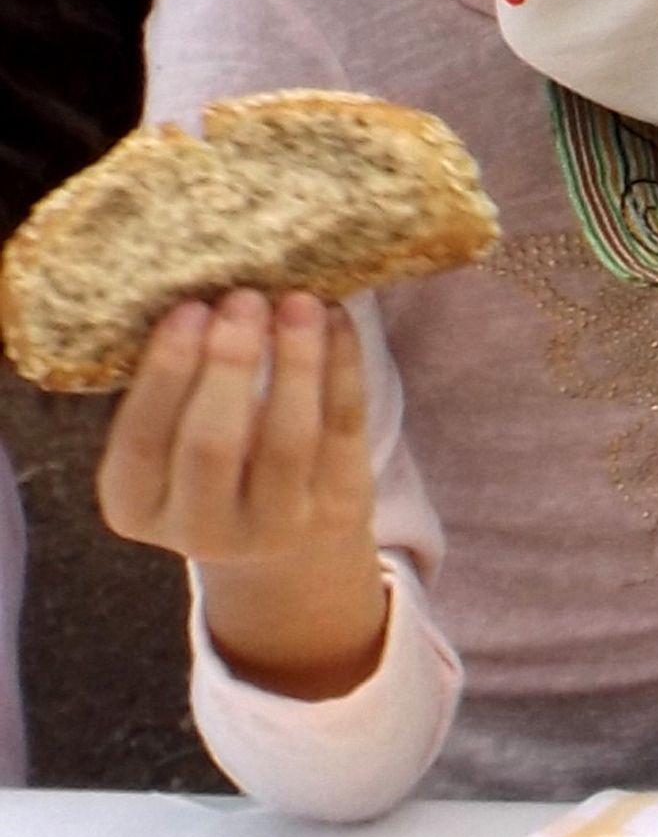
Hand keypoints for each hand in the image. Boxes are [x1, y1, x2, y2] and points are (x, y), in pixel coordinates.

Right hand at [97, 293, 393, 702]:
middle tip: (244, 298)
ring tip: (299, 301)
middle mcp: (200, 530)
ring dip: (296, 360)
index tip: (190, 308)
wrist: (278, 544)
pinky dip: (343, 367)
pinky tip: (336, 320)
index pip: (142, 439)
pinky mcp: (337, 510)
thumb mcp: (168, 443)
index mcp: (134, 505)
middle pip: (213, 444)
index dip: (167, 371)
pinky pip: (345, 429)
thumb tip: (205, 292)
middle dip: (229, 363)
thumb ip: (174, 389)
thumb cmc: (207, 463)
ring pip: (289, 438)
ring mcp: (275, 527)